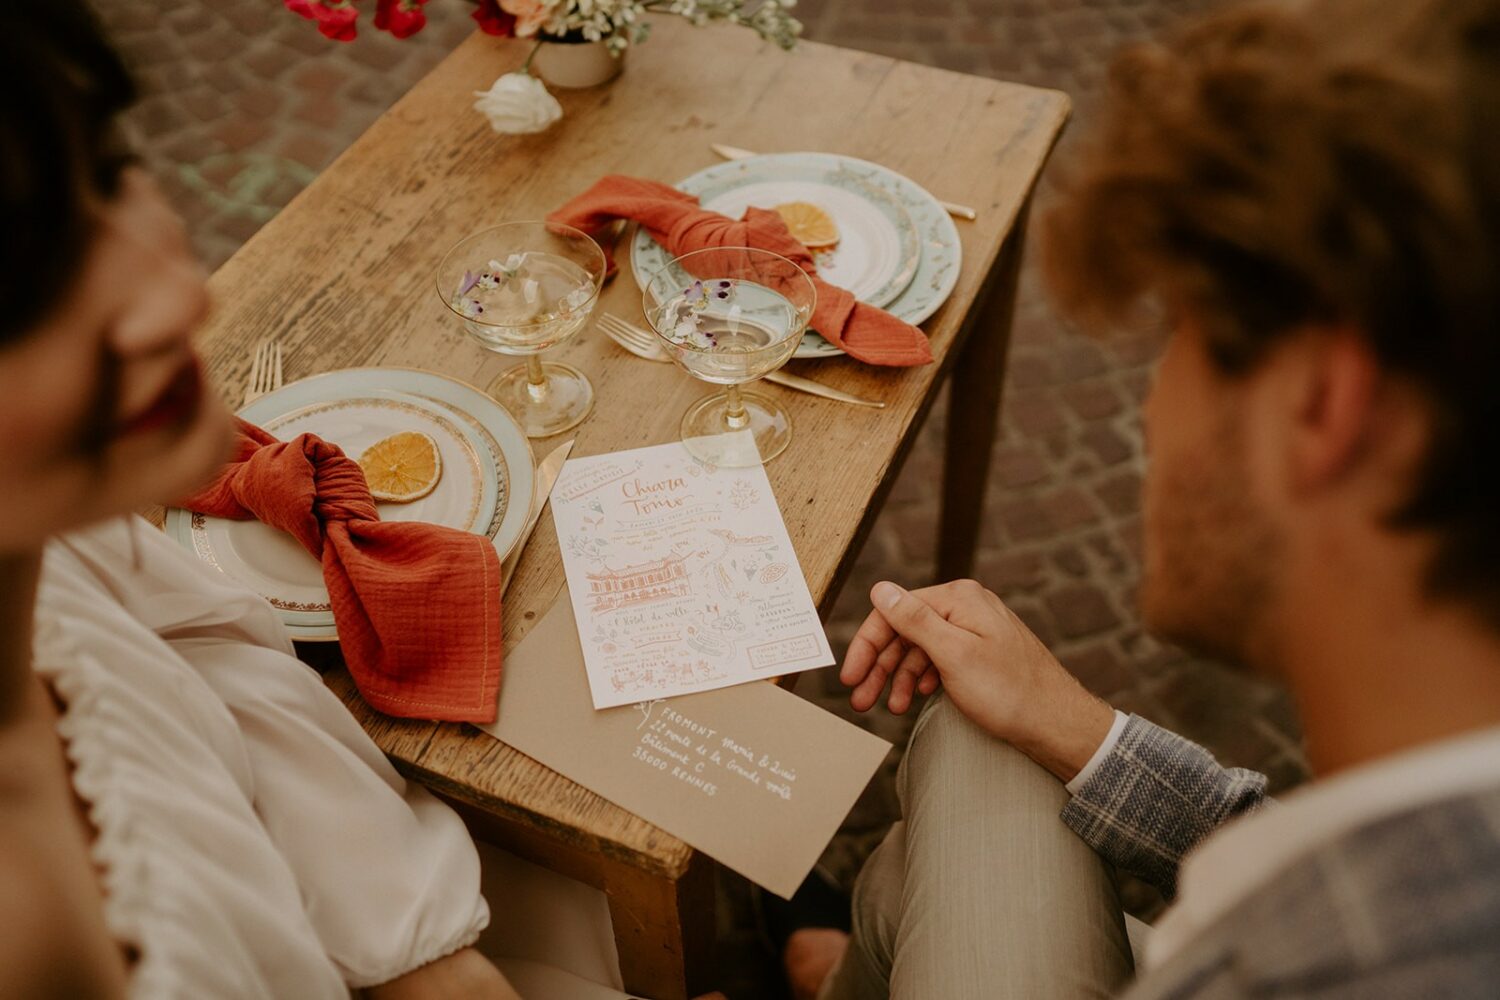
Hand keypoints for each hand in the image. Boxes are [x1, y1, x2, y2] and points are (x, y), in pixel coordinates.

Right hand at [840, 579, 1116, 781]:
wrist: (1057, 724)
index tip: (851, 676)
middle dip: (880, 666)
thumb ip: (914, 619)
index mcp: (958, 599)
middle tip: (861, 699)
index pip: (895, 612)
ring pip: (921, 648)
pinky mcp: (981, 653)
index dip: (869, 645)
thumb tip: (880, 588)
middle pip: (905, 630)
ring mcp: (975, 630)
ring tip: (891, 707)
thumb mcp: (953, 655)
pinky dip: (923, 680)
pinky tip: (918, 698)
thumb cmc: (1010, 692)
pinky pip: (940, 660)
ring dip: (900, 678)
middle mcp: (966, 608)